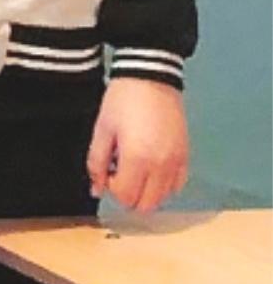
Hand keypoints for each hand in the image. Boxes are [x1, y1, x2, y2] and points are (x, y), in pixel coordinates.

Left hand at [87, 78, 187, 213]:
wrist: (151, 79)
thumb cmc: (123, 101)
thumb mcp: (102, 130)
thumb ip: (96, 164)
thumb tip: (96, 190)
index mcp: (138, 158)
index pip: (126, 197)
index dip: (112, 189)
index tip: (107, 173)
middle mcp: (162, 165)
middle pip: (147, 204)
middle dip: (129, 196)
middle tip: (119, 175)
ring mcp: (178, 161)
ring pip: (164, 197)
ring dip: (147, 192)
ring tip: (135, 169)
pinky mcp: (186, 155)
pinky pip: (178, 184)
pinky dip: (164, 185)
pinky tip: (151, 169)